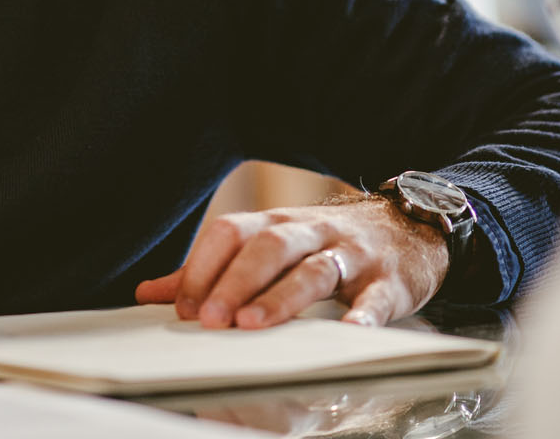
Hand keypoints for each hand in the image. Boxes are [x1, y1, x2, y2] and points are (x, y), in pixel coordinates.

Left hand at [134, 196, 446, 328]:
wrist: (409, 228)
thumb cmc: (327, 244)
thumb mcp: (271, 245)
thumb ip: (214, 270)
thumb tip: (150, 292)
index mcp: (276, 224)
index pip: (230, 234)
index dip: (203, 268)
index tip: (184, 308)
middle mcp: (310, 232)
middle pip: (268, 247)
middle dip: (235, 282)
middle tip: (211, 320)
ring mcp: (351, 255)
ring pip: (313, 270)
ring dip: (281, 298)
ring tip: (253, 325)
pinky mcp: (389, 281)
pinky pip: (375, 299)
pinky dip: (362, 316)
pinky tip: (348, 334)